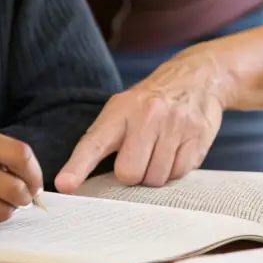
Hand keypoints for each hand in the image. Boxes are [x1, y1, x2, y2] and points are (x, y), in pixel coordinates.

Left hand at [55, 47, 230, 191]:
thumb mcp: (123, 109)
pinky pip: (179, 174)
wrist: (196, 77)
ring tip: (160, 150)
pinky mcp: (197, 136)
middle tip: (140, 155)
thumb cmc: (151, 102)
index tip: (65, 185)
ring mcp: (175, 125)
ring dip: (155, 173)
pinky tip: (177, 150)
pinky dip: (175, 170)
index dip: (78, 167)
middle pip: (129, 173)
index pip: (94, 142)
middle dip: (133, 174)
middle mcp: (147, 115)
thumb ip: (105, 140)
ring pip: (155, 179)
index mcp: (121, 110)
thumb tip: (81, 182)